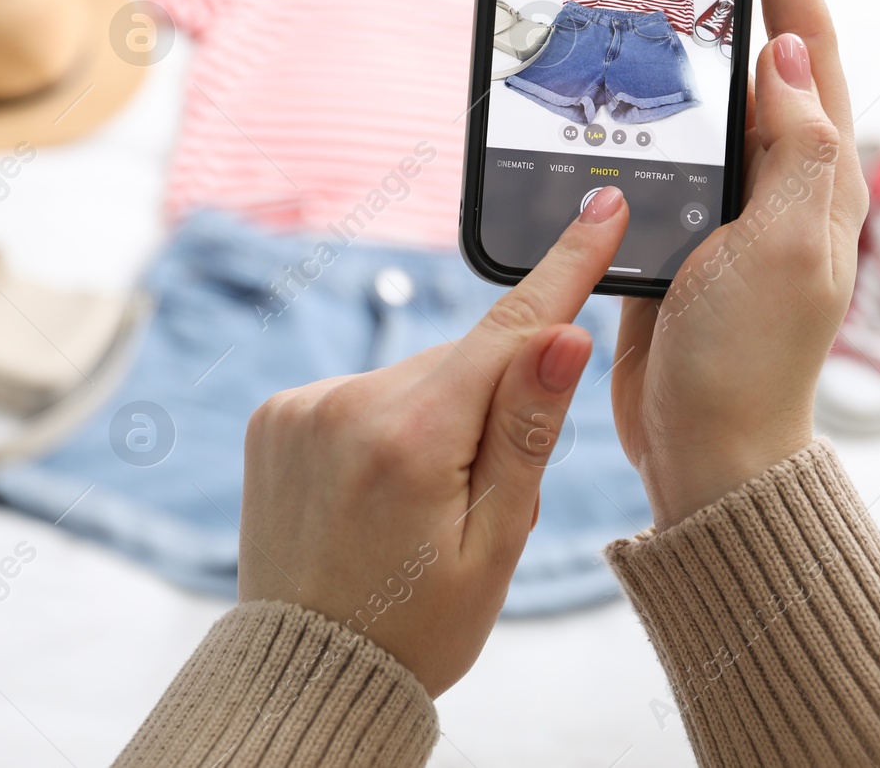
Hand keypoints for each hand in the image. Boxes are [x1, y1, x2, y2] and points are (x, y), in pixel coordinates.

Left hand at [239, 188, 631, 696]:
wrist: (308, 673)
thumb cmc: (415, 626)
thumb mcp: (496, 544)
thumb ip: (527, 432)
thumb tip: (562, 335)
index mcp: (411, 437)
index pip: (510, 329)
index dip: (566, 266)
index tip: (602, 206)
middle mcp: (346, 403)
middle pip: (460, 361)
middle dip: (488, 402)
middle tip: (477, 493)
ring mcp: (301, 406)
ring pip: (411, 378)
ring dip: (433, 417)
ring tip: (415, 507)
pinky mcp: (276, 415)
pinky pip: (362, 394)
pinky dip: (385, 424)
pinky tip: (374, 491)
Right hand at [611, 0, 867, 529]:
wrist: (701, 449)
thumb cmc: (748, 362)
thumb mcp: (787, 249)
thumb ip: (796, 150)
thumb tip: (790, 54)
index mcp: (813, 175)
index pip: (810, 48)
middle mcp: (773, 182)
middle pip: (752, 61)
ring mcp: (718, 208)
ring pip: (692, 104)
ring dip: (666, 49)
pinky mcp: (668, 234)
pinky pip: (648, 155)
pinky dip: (625, 114)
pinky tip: (593, 89)